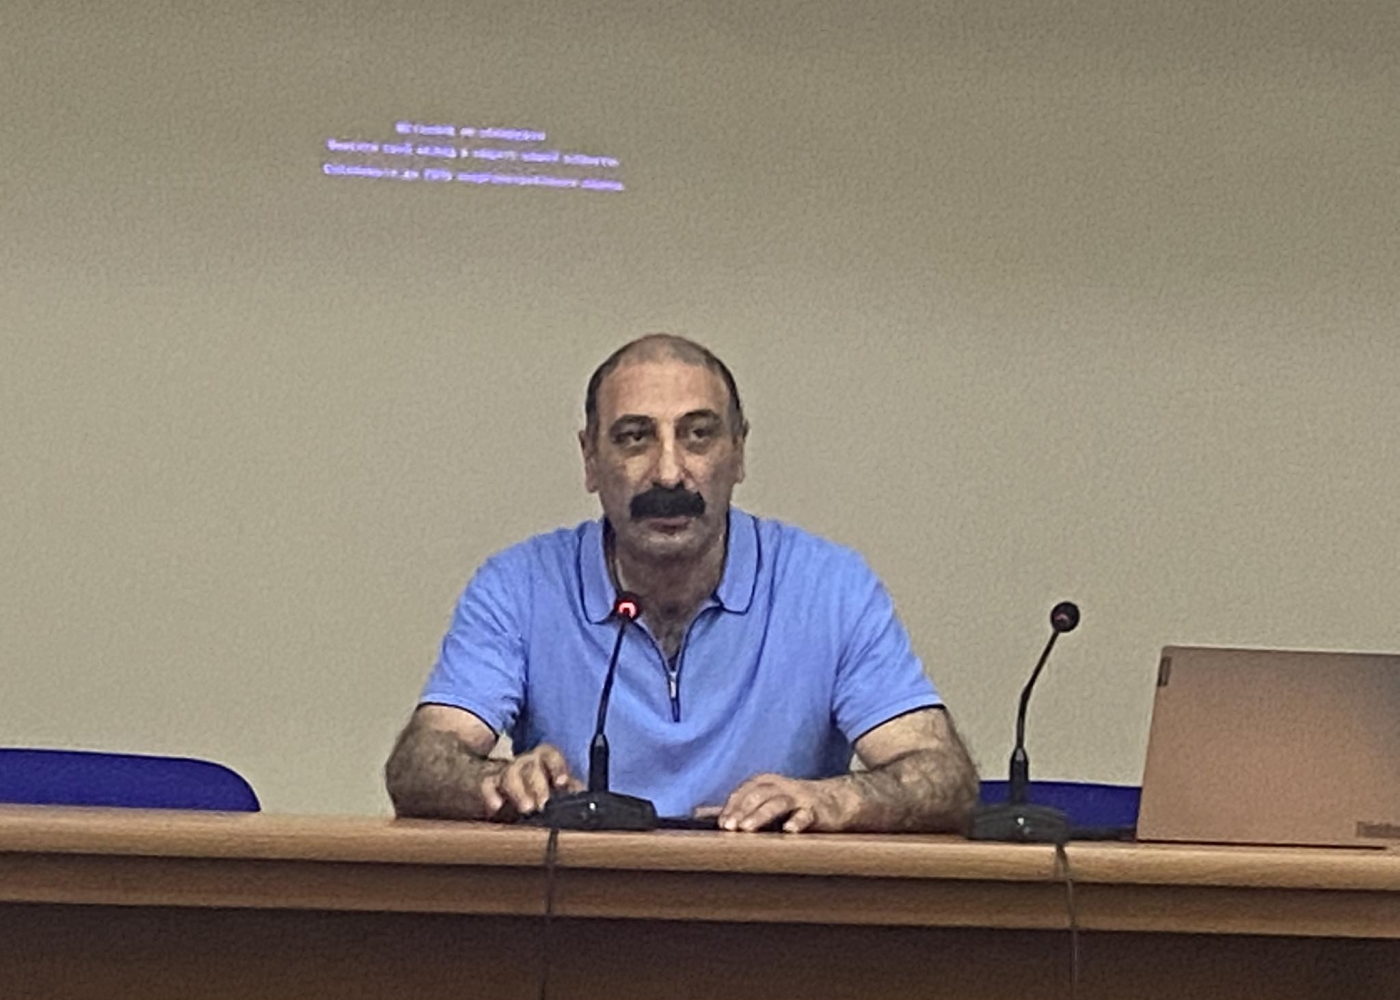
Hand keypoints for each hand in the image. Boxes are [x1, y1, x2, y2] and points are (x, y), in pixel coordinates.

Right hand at [480, 744, 583, 817]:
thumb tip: (584, 797)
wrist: (492, 785)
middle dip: (538, 785)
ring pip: (511, 774)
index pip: (551, 756)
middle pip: (531, 766)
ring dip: (519, 791)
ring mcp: (504, 772)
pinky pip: (486, 785)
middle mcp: (524, 763)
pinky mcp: (486, 784)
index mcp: (542, 761)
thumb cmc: (529, 788)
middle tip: (544, 804)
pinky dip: (490, 795)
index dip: (558, 767)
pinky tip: (496, 806)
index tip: (561, 782)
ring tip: (526, 808)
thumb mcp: (551, 788)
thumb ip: (568, 791)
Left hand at [706, 773, 854, 832]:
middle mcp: (780, 787)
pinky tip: (789, 830)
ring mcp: (799, 798)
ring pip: (778, 803)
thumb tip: (698, 813)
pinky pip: (807, 814)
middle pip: (757, 795)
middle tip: (728, 828)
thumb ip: (734, 808)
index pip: (743, 792)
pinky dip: (798, 821)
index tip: (720, 824)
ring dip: (761, 815)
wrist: (835, 802)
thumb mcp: (763, 801)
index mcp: (765, 783)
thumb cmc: (793, 803)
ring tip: (748, 829)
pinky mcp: (817, 811)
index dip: (731, 806)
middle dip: (741, 811)